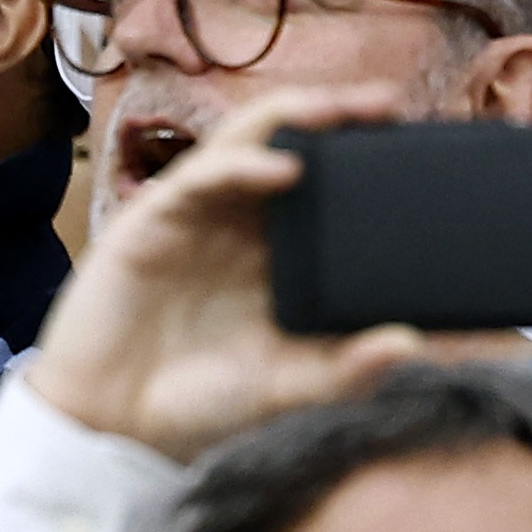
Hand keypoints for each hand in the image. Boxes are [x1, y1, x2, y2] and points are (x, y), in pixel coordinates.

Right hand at [22, 86, 432, 460]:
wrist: (111, 428)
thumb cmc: (198, 402)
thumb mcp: (285, 386)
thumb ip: (344, 369)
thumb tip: (411, 344)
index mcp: (277, 251)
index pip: (329, 184)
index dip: (366, 158)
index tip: (421, 145)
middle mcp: (241, 221)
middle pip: (294, 144)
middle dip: (340, 116)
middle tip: (390, 103)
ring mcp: (198, 213)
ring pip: (249, 140)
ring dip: (295, 116)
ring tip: (342, 108)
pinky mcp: (154, 218)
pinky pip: (202, 175)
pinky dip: (244, 165)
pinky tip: (285, 169)